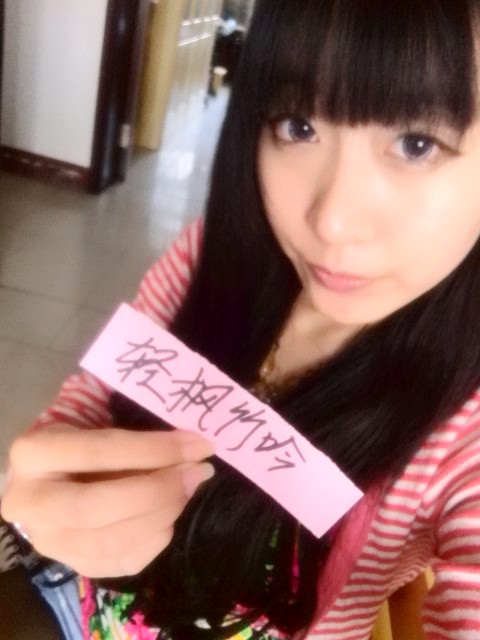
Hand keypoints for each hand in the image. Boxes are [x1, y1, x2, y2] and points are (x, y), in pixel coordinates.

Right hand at [0, 423, 214, 577]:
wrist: (55, 472)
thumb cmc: (83, 434)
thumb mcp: (98, 418)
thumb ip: (136, 426)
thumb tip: (191, 441)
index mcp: (33, 453)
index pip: (99, 452)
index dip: (154, 450)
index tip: (199, 444)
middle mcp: (30, 503)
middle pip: (95, 507)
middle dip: (158, 490)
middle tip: (199, 471)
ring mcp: (48, 540)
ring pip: (109, 541)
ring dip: (163, 514)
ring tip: (191, 487)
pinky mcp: (72, 563)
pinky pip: (120, 562)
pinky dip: (156, 539)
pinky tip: (172, 513)